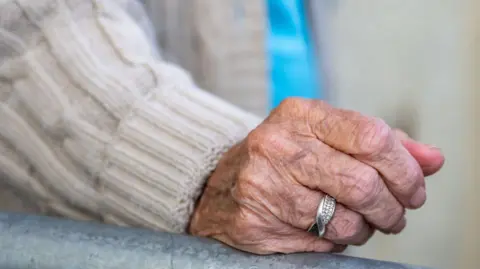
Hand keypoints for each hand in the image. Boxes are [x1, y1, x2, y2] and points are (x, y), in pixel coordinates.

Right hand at [189, 98, 443, 253]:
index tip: (413, 189)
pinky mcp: (253, 221)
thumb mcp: (326, 137)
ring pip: (344, 221)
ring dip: (364, 229)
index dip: (405, 169)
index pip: (372, 137)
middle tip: (394, 214)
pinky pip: (319, 242)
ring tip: (357, 222)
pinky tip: (324, 228)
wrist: (219, 184)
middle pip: (363, 183)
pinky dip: (335, 241)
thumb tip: (433, 160)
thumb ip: (381, 144)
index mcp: (300, 114)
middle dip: (392, 208)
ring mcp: (261, 184)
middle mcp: (277, 144)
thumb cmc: (283, 158)